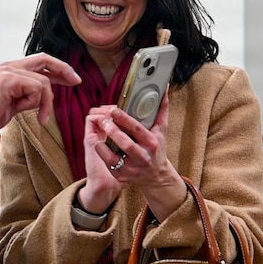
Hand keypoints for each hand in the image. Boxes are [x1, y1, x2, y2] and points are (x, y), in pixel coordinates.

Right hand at [0, 53, 79, 133]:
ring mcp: (10, 71)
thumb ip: (25, 96)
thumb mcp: (11, 103)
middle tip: (76, 81)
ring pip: (43, 82)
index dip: (58, 69)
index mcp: (10, 70)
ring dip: (46, 102)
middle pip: (45, 59)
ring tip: (40, 117)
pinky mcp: (10, 79)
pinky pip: (36, 89)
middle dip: (64, 70)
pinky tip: (25, 112)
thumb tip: (41, 98)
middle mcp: (11, 66)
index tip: (71, 79)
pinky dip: (36, 103)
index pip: (39, 62)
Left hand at [84, 91, 185, 219]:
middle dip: (113, 131)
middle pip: (126, 144)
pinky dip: (102, 153)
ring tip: (99, 131)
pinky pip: (108, 163)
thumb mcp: (162, 130)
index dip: (125, 120)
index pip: (138, 130)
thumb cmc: (157, 148)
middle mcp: (143, 157)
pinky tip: (99, 143)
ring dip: (104, 144)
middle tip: (103, 120)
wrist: (156, 176)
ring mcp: (131, 168)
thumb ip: (161, 109)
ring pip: (114, 157)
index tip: (114, 110)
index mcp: (152, 143)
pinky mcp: (121, 175)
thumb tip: (164, 87)